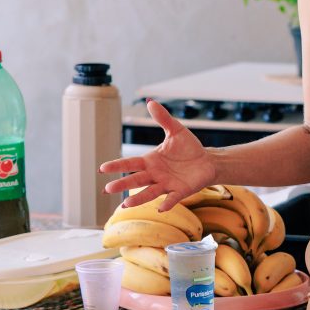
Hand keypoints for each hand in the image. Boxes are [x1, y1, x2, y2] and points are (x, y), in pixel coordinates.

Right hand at [99, 100, 216, 210]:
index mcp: (151, 161)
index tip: (102, 169)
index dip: (117, 166)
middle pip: (136, 180)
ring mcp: (167, 184)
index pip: (131, 163)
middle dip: (123, 184)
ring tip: (126, 204)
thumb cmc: (188, 148)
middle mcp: (155, 175)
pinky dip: (167, 203)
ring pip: (150, 192)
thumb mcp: (176, 131)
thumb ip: (163, 118)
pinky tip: (161, 208)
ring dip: (139, 198)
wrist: (207, 161)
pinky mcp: (181, 191)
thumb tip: (150, 101)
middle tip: (107, 189)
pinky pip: (173, 198)